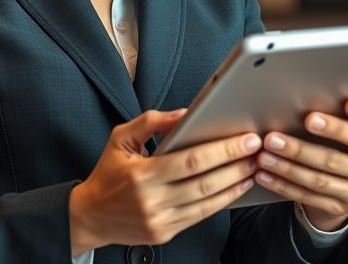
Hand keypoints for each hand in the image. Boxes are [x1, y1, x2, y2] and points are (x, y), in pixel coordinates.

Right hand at [68, 109, 260, 255]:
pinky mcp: (165, 234)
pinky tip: (234, 188)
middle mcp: (153, 201)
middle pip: (206, 183)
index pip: (192, 161)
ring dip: (234, 185)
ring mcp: (160, 221)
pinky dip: (220, 202)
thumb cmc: (107, 173)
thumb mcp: (121, 138)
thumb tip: (184, 114)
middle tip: (257, 151)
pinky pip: (199, 216)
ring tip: (253, 169)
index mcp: (142, 174)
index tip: (245, 139)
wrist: (90, 217)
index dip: (223, 150)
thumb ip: (151, 122)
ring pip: (207, 203)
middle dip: (236, 166)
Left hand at [254, 98, 347, 230]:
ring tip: (267, 151)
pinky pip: (309, 195)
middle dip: (309, 142)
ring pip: (321, 177)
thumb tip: (306, 91)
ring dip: (289, 165)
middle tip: (280, 133)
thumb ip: (341, 110)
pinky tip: (265, 174)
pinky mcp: (343, 205)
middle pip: (341, 154)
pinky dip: (284, 184)